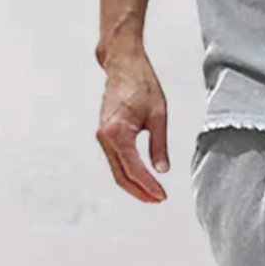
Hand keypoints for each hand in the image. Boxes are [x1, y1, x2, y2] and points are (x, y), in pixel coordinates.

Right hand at [96, 48, 170, 202]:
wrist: (123, 65)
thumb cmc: (141, 84)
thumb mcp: (158, 115)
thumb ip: (159, 145)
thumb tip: (162, 171)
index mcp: (117, 132)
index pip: (133, 169)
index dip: (148, 186)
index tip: (162, 196)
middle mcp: (104, 137)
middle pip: (120, 175)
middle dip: (140, 191)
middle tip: (159, 200)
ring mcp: (102, 136)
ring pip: (116, 170)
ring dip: (133, 185)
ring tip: (153, 195)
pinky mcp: (105, 134)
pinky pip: (115, 160)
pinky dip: (128, 173)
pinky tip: (142, 179)